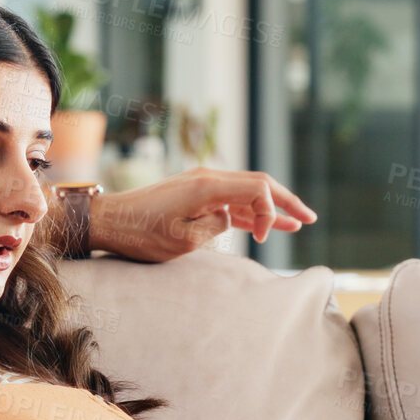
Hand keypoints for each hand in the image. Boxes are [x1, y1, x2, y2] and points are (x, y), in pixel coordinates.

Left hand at [89, 167, 316, 261]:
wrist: (109, 221)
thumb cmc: (141, 234)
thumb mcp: (183, 241)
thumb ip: (217, 226)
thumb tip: (232, 219)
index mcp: (207, 186)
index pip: (258, 188)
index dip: (271, 213)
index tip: (263, 240)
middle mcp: (207, 178)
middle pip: (259, 183)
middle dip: (286, 201)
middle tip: (311, 218)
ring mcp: (200, 183)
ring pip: (247, 190)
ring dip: (271, 206)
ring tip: (298, 222)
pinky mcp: (193, 193)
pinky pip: (230, 198)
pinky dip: (250, 210)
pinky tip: (265, 224)